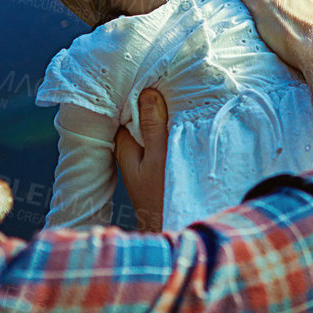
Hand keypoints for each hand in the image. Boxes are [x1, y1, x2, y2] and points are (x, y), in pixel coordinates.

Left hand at [115, 87, 167, 231]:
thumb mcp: (159, 157)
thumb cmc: (163, 196)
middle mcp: (133, 156)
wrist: (175, 233)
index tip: (155, 80)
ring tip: (181, 103)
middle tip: (171, 87)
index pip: (127, 114)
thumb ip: (153, 126)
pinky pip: (163, 145)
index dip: (139, 98)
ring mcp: (146, 165)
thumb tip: (147, 94)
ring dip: (164, 122)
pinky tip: (186, 128)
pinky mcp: (159, 172)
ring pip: (151, 134)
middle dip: (152, 108)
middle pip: (139, 122)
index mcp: (126, 150)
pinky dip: (172, 135)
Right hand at [225, 0, 312, 76]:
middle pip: (278, 0)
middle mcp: (305, 0)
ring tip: (266, 35)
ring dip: (277, 23)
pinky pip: (297, 30)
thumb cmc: (293, 32)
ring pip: (289, 16)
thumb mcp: (262, 6)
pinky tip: (283, 44)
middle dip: (265, 8)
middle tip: (249, 20)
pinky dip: (288, 34)